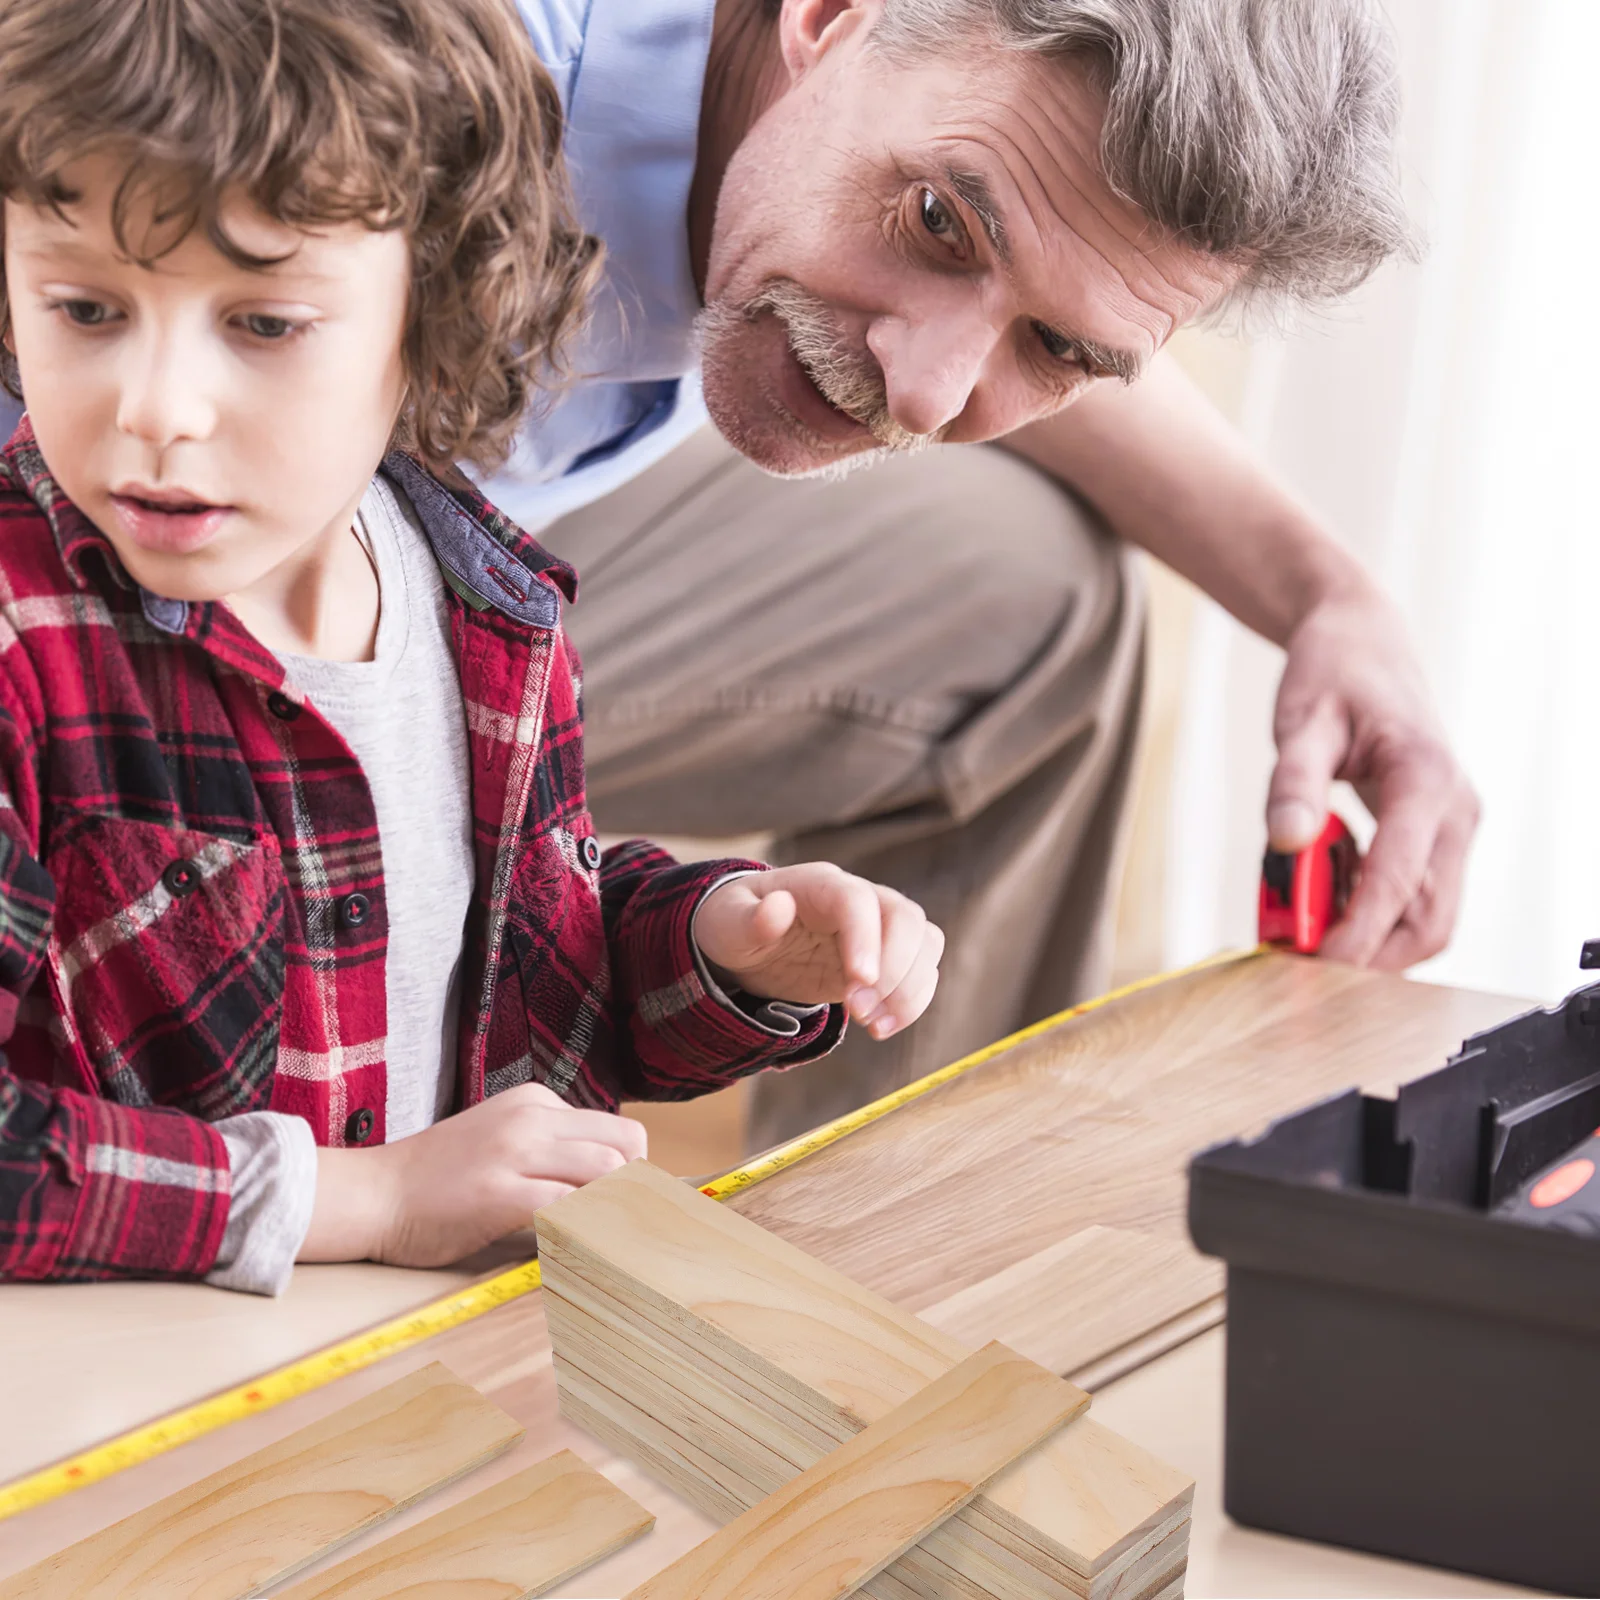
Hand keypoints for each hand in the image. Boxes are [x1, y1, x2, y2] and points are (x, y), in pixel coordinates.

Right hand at [301, 1083, 646, 1267]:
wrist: (372, 1195)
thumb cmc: (435, 1180)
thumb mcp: (500, 1140)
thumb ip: (547, 1149)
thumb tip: (608, 1182)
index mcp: (534, 1101)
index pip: (614, 1129)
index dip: (628, 1171)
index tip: (620, 1205)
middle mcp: (530, 1116)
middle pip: (624, 1142)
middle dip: (636, 1185)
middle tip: (624, 1224)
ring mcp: (514, 1151)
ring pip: (607, 1170)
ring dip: (617, 1207)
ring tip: (608, 1237)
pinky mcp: (499, 1191)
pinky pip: (569, 1207)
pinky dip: (587, 1227)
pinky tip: (582, 1248)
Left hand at [694, 864, 944, 1039]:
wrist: (749, 939)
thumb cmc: (736, 924)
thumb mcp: (727, 923)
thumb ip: (749, 919)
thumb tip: (778, 908)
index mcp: (819, 884)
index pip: (856, 900)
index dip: (866, 937)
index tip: (861, 981)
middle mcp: (858, 899)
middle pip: (905, 916)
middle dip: (894, 969)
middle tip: (858, 1011)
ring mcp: (877, 927)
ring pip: (924, 942)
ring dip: (909, 989)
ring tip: (872, 1025)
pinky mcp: (885, 958)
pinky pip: (921, 971)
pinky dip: (912, 1001)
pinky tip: (881, 1027)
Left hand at [1267, 587, 1478, 968]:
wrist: (1362, 645)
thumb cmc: (1333, 674)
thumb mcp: (1301, 720)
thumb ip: (1294, 782)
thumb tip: (1287, 843)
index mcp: (1426, 779)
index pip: (1400, 882)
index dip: (1358, 933)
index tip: (1314, 966)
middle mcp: (1453, 811)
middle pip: (1428, 921)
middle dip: (1367, 952)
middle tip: (1297, 960)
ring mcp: (1450, 826)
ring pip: (1425, 917)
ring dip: (1366, 936)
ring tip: (1298, 916)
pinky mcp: (1435, 835)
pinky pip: (1411, 896)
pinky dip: (1368, 910)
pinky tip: (1319, 889)